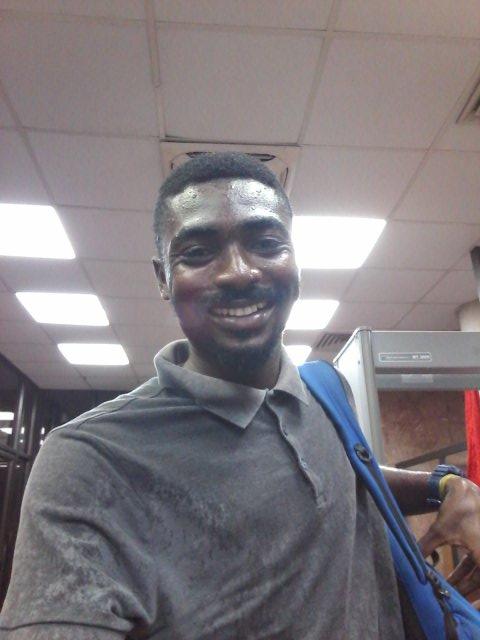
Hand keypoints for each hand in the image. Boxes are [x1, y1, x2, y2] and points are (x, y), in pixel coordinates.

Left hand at [418, 476, 479, 603]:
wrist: (466, 490)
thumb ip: (425, 547)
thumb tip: (412, 561)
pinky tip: (453, 577)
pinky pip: (475, 564)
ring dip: (464, 582)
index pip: (479, 585)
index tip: (454, 603)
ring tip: (448, 590)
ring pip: (477, 573)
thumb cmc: (457, 510)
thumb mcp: (440, 531)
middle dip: (465, 592)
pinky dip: (465, 572)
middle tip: (450, 600)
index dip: (468, 596)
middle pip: (479, 582)